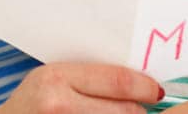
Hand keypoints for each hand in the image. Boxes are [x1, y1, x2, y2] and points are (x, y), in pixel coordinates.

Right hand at [0, 63, 162, 112]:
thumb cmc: (32, 102)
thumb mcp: (53, 79)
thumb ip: (88, 77)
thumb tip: (137, 80)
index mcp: (56, 78)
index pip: (117, 81)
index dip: (144, 86)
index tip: (155, 90)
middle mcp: (58, 104)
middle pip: (126, 110)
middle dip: (138, 110)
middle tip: (139, 107)